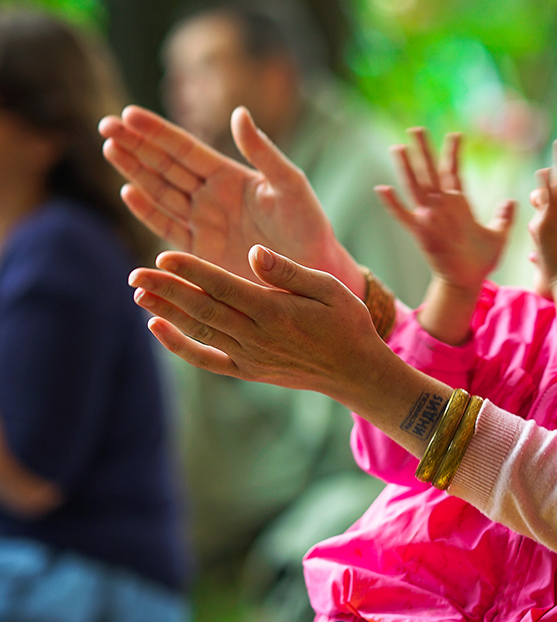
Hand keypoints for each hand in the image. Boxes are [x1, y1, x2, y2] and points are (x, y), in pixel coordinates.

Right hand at [99, 106, 362, 293]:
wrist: (312, 271)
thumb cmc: (309, 226)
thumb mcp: (290, 185)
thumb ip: (264, 153)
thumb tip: (238, 113)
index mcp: (231, 176)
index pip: (185, 148)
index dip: (157, 132)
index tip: (128, 113)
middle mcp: (211, 196)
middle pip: (165, 166)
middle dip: (135, 145)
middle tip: (105, 124)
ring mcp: (202, 223)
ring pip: (159, 191)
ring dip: (134, 171)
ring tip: (110, 147)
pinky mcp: (199, 252)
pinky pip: (167, 227)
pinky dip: (148, 210)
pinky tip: (129, 192)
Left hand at [129, 247, 393, 398]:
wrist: (355, 371)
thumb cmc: (347, 322)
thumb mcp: (328, 288)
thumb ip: (288, 271)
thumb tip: (254, 251)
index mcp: (275, 310)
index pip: (223, 286)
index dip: (191, 270)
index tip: (163, 256)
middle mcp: (256, 335)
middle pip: (202, 308)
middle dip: (166, 289)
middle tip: (135, 273)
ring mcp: (249, 356)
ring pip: (198, 330)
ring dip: (166, 311)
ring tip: (139, 293)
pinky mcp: (247, 371)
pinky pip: (205, 359)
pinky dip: (178, 345)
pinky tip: (157, 327)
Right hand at [375, 128, 514, 292]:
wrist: (468, 282)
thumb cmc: (482, 261)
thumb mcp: (498, 236)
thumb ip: (504, 217)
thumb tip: (512, 200)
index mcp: (459, 205)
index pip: (453, 172)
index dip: (453, 153)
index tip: (455, 134)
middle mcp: (442, 208)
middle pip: (430, 172)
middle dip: (424, 150)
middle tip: (416, 128)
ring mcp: (430, 218)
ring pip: (416, 187)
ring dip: (408, 168)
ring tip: (398, 147)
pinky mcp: (421, 233)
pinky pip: (404, 216)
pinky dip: (393, 203)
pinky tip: (382, 188)